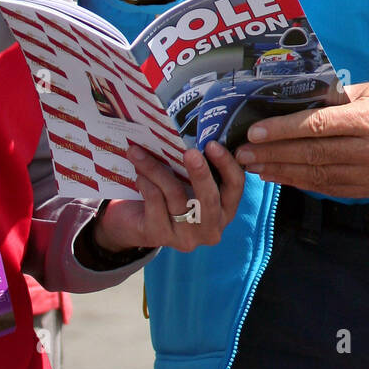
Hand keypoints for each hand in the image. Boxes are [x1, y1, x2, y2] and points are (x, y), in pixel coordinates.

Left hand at [93, 141, 244, 251]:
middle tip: (190, 152)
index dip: (227, 164)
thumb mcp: (187, 181)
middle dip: (200, 173)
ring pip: (175, 195)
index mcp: (225, 209)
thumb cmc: (168, 192)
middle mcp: (210, 227)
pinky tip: (138, 173)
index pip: (235, 185)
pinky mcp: (160, 236)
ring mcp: (186, 237)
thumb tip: (190, 132)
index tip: (212, 144)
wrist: (132, 222)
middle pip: (210, 199)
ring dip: (156, 169)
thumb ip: (196, 165)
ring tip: (139, 151)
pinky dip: (146, 183)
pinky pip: (155, 202)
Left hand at [235, 81, 368, 198]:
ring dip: (280, 170)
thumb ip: (330, 98)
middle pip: (313, 153)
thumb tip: (285, 102)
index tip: (255, 132)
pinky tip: (277, 175)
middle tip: (243, 152)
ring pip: (316, 175)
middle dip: (273, 153)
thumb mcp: (365, 91)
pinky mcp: (368, 190)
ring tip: (253, 166)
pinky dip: (298, 182)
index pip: (318, 125)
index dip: (283, 130)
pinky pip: (326, 188)